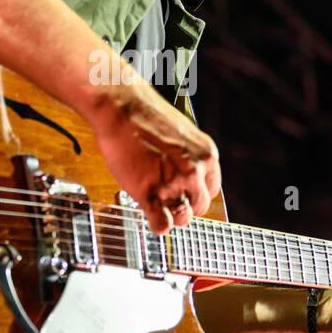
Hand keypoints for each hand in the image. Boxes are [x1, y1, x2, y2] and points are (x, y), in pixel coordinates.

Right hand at [87, 81, 221, 234]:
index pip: (211, 188)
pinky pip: (162, 224)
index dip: (195, 192)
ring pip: (182, 218)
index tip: (184, 193)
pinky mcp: (150, 193)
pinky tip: (152, 218)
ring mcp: (173, 184)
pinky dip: (158, 226)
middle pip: (199, 206)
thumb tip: (184, 173)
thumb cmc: (143, 114)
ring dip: (171, 217)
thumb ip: (188, 156)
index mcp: (206, 155)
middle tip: (168, 201)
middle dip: (184, 206)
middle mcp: (195, 171)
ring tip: (158, 208)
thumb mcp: (181, 132)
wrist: (120, 106)